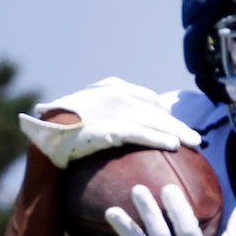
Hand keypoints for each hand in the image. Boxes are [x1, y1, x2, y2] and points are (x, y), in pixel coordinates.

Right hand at [18, 78, 201, 166]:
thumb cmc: (58, 131)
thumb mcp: (83, 118)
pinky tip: (174, 146)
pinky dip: (159, 138)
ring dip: (178, 131)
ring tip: (195, 144)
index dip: (162, 112)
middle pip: (156, 108)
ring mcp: (113, 108)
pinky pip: (141, 133)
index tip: (173, 126)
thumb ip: (103, 120)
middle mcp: (114, 93)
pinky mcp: (110, 125)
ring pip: (154, 120)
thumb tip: (114, 135)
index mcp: (110, 88)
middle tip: (195, 139)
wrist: (40, 134)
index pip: (145, 97)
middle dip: (177, 122)